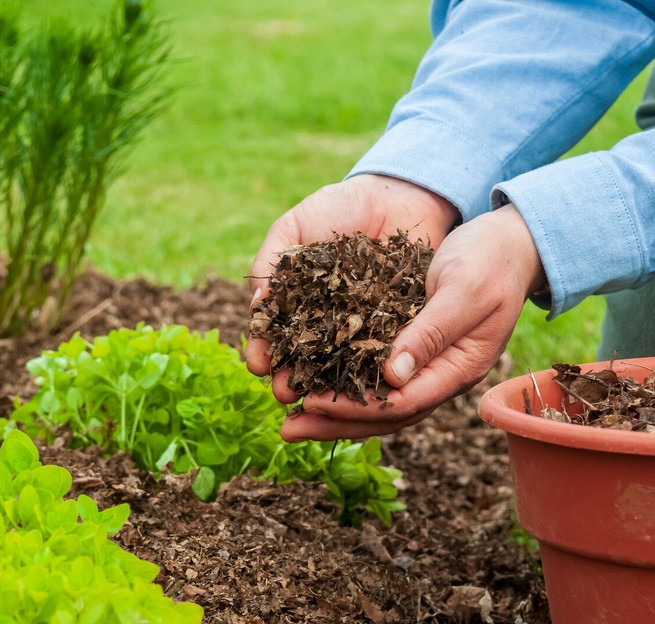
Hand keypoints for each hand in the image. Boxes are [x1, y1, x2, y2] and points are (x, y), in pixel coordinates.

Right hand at [245, 174, 459, 377]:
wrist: (395, 194)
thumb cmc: (339, 207)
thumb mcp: (294, 227)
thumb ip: (271, 263)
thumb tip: (257, 305)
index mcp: (297, 304)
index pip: (274, 334)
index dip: (263, 350)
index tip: (257, 364)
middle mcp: (327, 323)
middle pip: (304, 358)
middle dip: (291, 378)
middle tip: (285, 392)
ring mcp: (361, 328)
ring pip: (341, 364)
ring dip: (326, 385)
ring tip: (315, 399)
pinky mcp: (397, 327)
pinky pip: (382, 351)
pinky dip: (371, 367)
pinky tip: (361, 382)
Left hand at [275, 203, 543, 440]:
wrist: (510, 242)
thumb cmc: (490, 260)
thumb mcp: (462, 289)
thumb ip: (431, 332)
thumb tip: (391, 377)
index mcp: (459, 368)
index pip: (401, 403)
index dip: (355, 407)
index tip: (311, 402)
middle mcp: (441, 375)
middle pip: (384, 415)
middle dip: (334, 423)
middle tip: (287, 430)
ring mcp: (428, 365)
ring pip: (377, 401)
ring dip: (333, 412)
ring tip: (290, 417)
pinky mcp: (413, 347)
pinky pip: (374, 376)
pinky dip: (342, 382)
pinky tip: (312, 380)